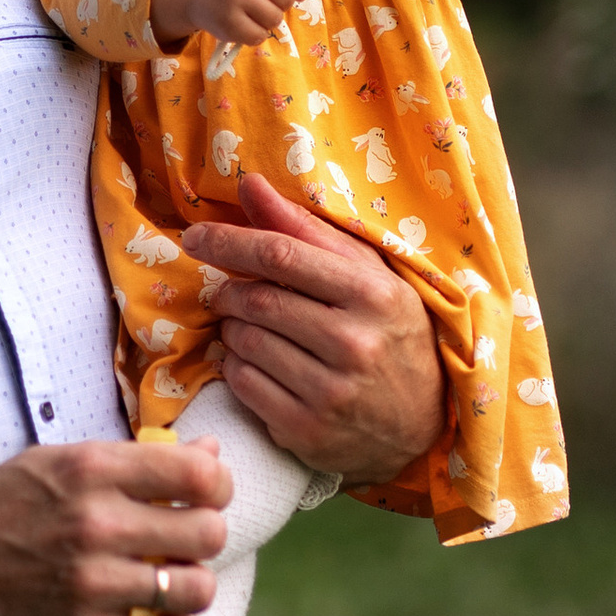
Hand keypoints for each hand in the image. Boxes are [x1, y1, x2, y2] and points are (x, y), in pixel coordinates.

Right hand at [0, 434, 230, 615]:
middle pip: (208, 533)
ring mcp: (92, 584)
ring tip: (173, 581)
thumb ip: (136, 461)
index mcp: (92, 470)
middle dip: (207, 535)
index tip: (206, 494)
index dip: (218, 486)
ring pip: (195, 590)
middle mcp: (97, 524)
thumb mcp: (59, 462)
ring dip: (193, 586)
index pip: (198, 476)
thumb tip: (210, 457)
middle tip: (185, 539)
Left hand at [178, 173, 445, 483]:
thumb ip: (306, 230)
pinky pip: (243, 384)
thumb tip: (250, 184)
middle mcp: (355, 343)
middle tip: (229, 291)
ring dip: (231, 328)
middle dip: (229, 290)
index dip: (230, 241)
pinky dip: (235, 366)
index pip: (283, 253)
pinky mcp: (307, 431)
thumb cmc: (388, 335)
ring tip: (247, 326)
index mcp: (372, 295)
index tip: (196, 236)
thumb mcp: (366, 276)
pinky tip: (253, 361)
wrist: (419, 426)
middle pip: (258, 299)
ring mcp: (331, 392)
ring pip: (245, 342)